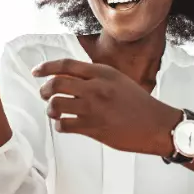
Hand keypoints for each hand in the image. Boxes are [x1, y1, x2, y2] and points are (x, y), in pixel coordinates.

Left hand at [32, 59, 176, 154]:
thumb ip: (94, 77)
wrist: (156, 124)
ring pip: (56, 105)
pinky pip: (64, 126)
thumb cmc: (138, 103)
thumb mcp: (118, 80)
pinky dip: (60, 125)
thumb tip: (66, 78)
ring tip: (55, 112)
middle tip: (45, 95)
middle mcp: (96, 88)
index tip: (36, 71)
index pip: (66, 65)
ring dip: (50, 110)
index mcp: (102, 73)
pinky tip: (65, 125)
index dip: (47, 67)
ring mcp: (93, 109)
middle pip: (56, 84)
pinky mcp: (93, 128)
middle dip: (44, 90)